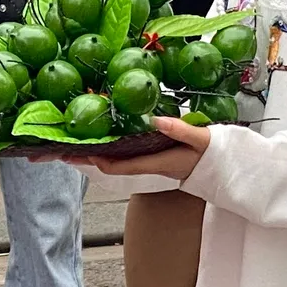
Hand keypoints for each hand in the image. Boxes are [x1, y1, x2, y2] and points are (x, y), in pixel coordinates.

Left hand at [73, 117, 211, 180]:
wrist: (226, 167)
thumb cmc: (213, 153)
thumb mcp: (199, 139)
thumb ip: (179, 130)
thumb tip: (154, 120)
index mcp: (155, 163)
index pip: (118, 166)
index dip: (96, 160)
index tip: (77, 151)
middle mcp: (148, 165)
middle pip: (109, 165)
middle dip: (86, 159)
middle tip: (60, 150)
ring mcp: (149, 161)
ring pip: (114, 160)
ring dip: (94, 153)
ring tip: (73, 142)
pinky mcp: (152, 156)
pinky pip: (124, 154)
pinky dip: (108, 148)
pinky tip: (101, 138)